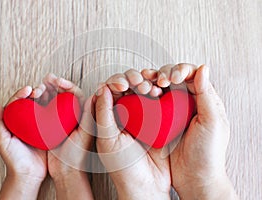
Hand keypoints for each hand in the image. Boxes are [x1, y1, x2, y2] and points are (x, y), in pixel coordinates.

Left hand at [0, 86, 46, 199]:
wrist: (28, 174)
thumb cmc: (14, 159)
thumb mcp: (2, 140)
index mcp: (16, 122)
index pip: (18, 103)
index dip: (22, 93)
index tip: (28, 89)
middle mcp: (28, 122)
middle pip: (32, 102)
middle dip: (36, 92)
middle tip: (39, 89)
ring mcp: (40, 126)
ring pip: (43, 107)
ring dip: (46, 97)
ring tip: (49, 91)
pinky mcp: (50, 131)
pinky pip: (53, 118)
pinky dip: (55, 108)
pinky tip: (58, 103)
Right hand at [39, 73, 93, 199]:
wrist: (66, 170)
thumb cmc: (78, 154)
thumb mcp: (86, 133)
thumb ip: (90, 114)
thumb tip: (98, 92)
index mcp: (82, 114)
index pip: (75, 94)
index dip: (67, 85)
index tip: (58, 80)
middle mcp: (71, 115)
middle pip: (62, 94)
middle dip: (54, 84)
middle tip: (47, 78)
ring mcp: (59, 120)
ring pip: (52, 100)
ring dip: (46, 91)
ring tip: (38, 87)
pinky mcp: (48, 126)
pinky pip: (42, 110)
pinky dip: (38, 103)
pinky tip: (33, 98)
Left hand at [95, 69, 170, 199]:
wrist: (147, 185)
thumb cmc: (123, 167)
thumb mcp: (108, 140)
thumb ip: (103, 113)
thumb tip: (101, 88)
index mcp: (108, 117)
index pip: (108, 91)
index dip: (114, 82)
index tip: (121, 85)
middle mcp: (124, 114)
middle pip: (126, 86)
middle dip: (132, 79)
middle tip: (138, 83)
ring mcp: (141, 115)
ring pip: (142, 90)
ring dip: (145, 83)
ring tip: (149, 89)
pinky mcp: (157, 119)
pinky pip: (157, 100)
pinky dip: (158, 92)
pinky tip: (159, 92)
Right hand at [142, 63, 238, 199]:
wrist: (194, 177)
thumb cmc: (208, 152)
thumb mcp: (212, 122)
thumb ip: (206, 94)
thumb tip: (203, 68)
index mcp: (202, 99)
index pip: (191, 74)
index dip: (180, 70)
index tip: (173, 79)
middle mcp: (186, 102)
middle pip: (173, 77)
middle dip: (164, 73)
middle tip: (160, 81)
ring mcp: (170, 111)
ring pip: (159, 87)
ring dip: (151, 81)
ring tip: (146, 85)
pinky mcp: (158, 120)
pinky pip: (149, 102)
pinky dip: (143, 95)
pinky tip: (139, 94)